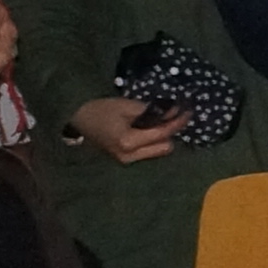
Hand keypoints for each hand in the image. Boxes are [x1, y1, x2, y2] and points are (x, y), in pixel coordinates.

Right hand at [61, 93, 180, 165]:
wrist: (77, 118)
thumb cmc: (101, 109)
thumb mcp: (127, 106)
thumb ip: (152, 111)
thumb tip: (175, 110)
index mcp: (128, 142)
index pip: (162, 134)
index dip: (178, 122)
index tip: (189, 111)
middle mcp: (129, 156)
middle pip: (164, 148)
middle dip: (171, 132)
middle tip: (176, 115)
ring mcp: (126, 161)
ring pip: (157, 152)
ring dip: (164, 138)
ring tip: (164, 121)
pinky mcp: (124, 160)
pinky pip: (148, 152)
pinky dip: (153, 142)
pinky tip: (152, 129)